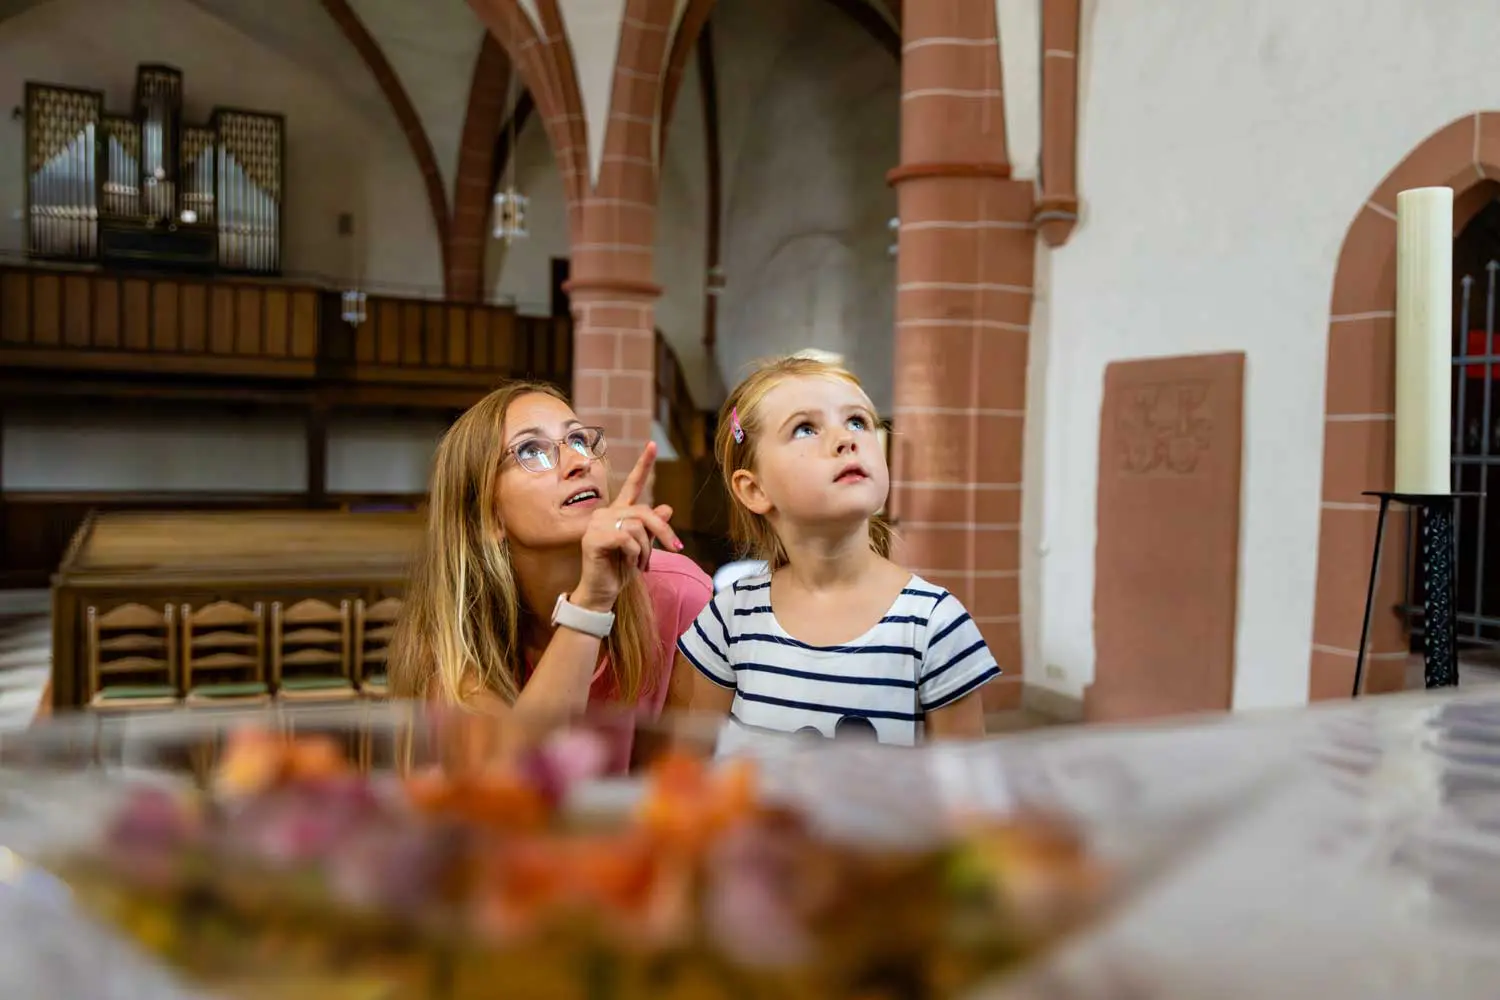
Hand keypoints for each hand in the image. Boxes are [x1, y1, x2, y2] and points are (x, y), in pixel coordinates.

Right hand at [573, 442, 682, 611]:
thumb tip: (667, 507)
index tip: (652, 444)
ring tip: (641, 565)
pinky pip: (626, 539)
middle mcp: (605, 513)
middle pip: (644, 512)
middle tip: (675, 548)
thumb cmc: (619, 570)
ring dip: (646, 550)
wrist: (601, 593)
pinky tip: (629, 564)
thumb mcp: (642, 548)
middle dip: (663, 531)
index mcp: (617, 512)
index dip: (643, 464)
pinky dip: (634, 554)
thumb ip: (652, 528)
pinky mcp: (593, 537)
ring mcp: (597, 524)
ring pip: (637, 527)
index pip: (632, 484)